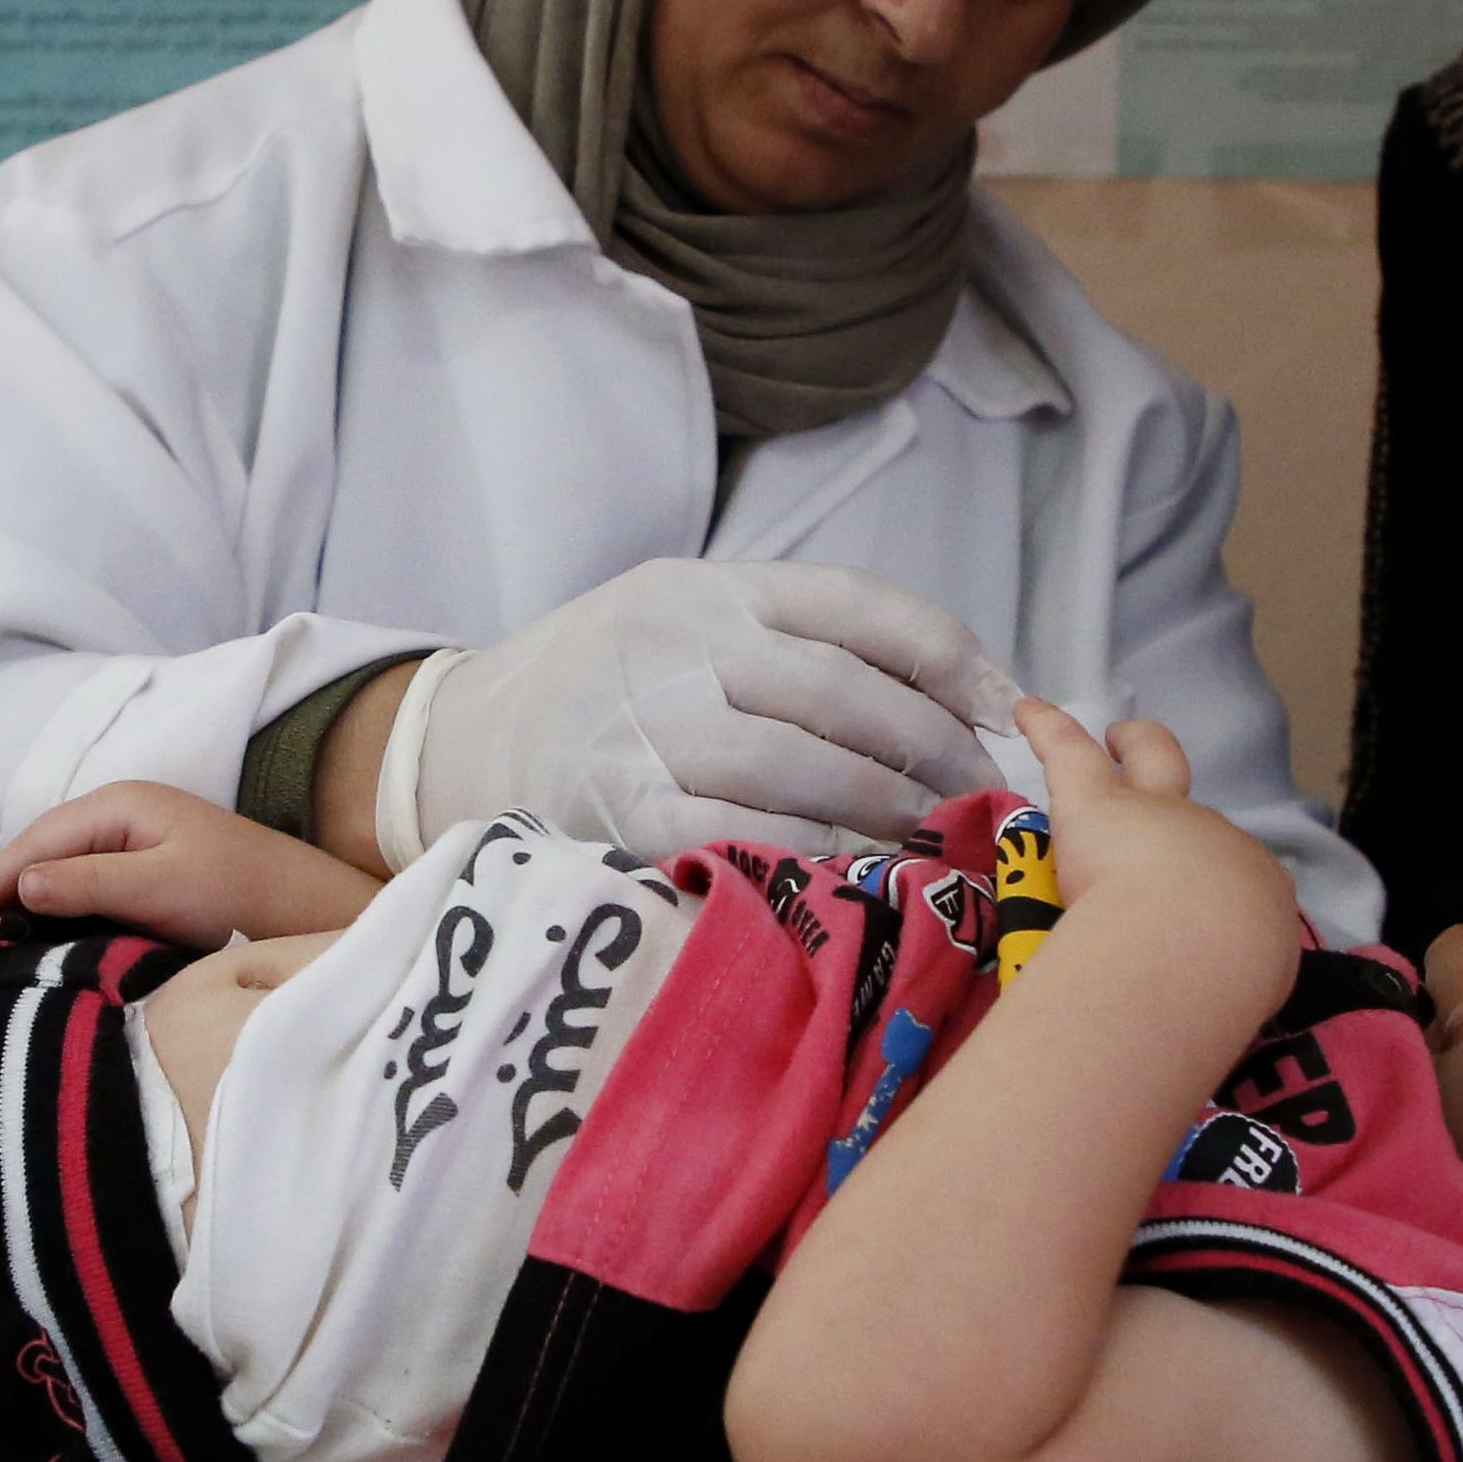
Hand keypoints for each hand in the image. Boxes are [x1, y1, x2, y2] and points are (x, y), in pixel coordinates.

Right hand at [0, 783, 380, 943]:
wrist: (307, 909)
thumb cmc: (241, 893)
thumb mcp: (162, 887)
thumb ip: (90, 883)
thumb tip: (23, 885)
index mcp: (119, 804)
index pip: (33, 841)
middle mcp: (118, 814)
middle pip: (36, 851)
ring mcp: (129, 841)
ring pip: (52, 869)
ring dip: (12, 902)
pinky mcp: (140, 871)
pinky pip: (75, 886)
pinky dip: (44, 910)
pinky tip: (22, 940)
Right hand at [415, 559, 1013, 853]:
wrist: (454, 740)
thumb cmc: (606, 692)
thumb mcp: (688, 630)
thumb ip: (797, 651)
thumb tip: (956, 706)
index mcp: (711, 587)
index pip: (861, 606)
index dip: (952, 659)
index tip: (1008, 713)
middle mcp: (676, 640)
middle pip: (841, 690)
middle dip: (929, 749)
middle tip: (977, 798)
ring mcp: (638, 721)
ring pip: (794, 764)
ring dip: (879, 809)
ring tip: (928, 842)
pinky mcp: (610, 804)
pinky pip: (731, 830)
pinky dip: (802, 854)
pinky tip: (846, 874)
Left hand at [1012, 699, 1295, 969]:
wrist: (1201, 942)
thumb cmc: (1230, 971)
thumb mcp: (1253, 979)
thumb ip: (1233, 974)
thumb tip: (1214, 989)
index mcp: (1254, 888)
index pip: (1232, 879)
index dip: (1211, 889)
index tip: (1198, 908)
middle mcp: (1213, 838)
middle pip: (1199, 812)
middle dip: (1184, 804)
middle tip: (1160, 786)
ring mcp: (1153, 812)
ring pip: (1148, 764)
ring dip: (1133, 752)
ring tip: (1115, 735)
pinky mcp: (1094, 803)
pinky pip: (1070, 751)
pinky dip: (1048, 728)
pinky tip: (1026, 710)